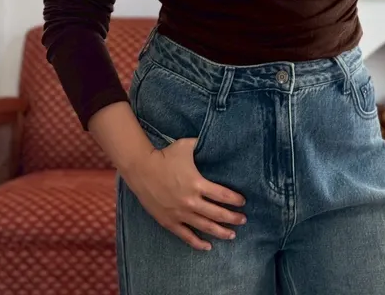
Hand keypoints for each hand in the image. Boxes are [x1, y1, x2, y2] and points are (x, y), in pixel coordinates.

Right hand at [125, 137, 246, 250]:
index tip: (243, 202)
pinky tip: (208, 246)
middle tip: (243, 220)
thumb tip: (217, 138)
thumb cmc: (165, 156)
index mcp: (197, 183)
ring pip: (205, 227)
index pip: (222, 195)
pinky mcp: (169, 221)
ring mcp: (180, 214)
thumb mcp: (187, 145)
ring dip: (220, 232)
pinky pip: (186, 236)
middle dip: (233, 218)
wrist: (141, 169)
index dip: (235, 200)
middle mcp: (191, 201)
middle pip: (217, 214)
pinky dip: (198, 243)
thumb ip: (203, 143)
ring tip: (232, 235)